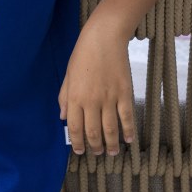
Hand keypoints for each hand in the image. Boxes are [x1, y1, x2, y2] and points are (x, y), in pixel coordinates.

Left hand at [59, 13, 134, 156]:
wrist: (104, 38)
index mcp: (75, 98)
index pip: (75, 128)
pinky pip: (126, 117)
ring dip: (111, 144)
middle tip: (98, 153)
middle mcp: (91, 101)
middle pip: (93, 132)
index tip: (80, 151)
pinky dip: (128, 131)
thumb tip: (63, 117)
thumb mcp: (68, 76)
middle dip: (95, 146)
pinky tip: (128, 140)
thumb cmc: (83, 55)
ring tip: (112, 152)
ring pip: (110, 128)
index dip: (77, 143)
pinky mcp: (124, 93)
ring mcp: (109, 98)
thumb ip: (64, 98)